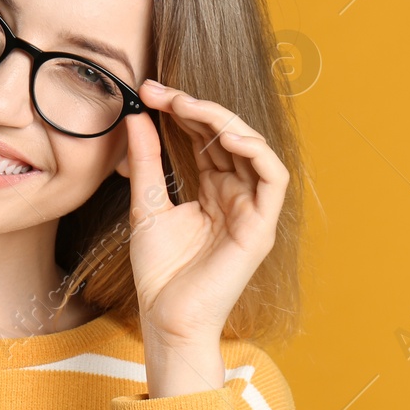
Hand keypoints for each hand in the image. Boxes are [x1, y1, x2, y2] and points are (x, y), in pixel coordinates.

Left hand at [122, 79, 288, 345]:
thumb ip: (145, 162)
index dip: (182, 111)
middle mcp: (237, 195)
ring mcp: (252, 210)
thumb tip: (136, 117)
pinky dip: (255, 151)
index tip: (148, 92)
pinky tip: (227, 136)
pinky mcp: (261, 226)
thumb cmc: (159, 271)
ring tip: (189, 106)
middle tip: (162, 92)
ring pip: (252, 149)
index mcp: (213, 190)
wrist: (166, 317)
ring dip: (223, 121)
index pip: (205, 138)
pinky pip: (273, 178)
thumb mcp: (146, 206)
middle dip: (197, 109)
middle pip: (228, 137)